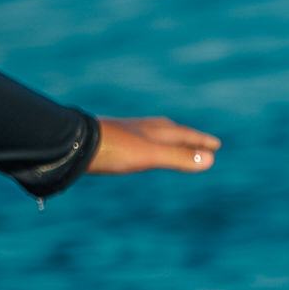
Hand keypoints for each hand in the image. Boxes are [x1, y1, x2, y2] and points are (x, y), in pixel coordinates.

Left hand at [87, 116, 218, 176]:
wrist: (73, 143)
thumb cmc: (112, 149)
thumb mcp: (149, 155)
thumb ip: (178, 157)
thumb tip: (210, 160)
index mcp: (151, 132)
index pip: (183, 135)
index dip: (200, 141)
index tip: (215, 145)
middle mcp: (138, 129)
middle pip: (168, 130)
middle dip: (185, 135)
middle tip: (196, 139)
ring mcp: (122, 134)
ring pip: (149, 133)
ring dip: (163, 137)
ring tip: (167, 140)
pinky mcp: (107, 141)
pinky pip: (132, 140)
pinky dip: (143, 143)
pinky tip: (133, 148)